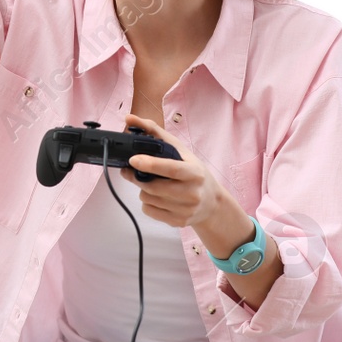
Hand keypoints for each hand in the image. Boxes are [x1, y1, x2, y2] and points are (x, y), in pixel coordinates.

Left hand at [118, 113, 230, 232]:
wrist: (212, 203)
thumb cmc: (194, 172)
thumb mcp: (181, 150)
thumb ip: (154, 132)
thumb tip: (129, 119)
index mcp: (195, 172)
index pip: (171, 169)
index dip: (150, 164)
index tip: (133, 160)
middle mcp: (192, 193)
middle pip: (154, 187)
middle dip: (137, 177)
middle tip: (130, 168)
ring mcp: (186, 210)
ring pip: (148, 199)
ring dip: (142, 189)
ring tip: (150, 182)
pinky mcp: (178, 222)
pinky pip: (149, 211)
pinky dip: (147, 202)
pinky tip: (156, 196)